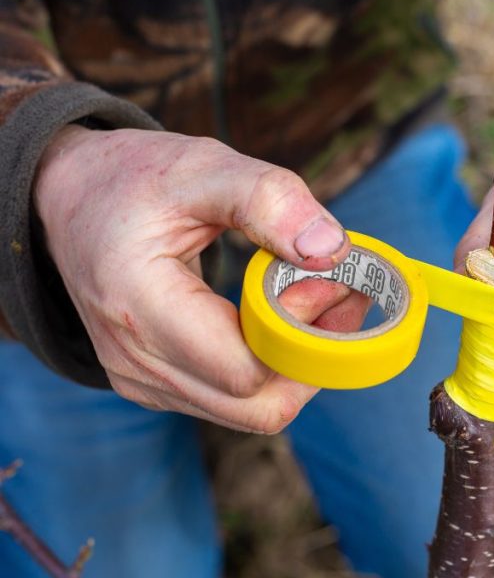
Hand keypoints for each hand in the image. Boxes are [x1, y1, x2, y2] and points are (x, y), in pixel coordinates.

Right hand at [34, 126, 369, 431]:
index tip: (329, 277)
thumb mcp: (202, 167)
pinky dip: (273, 367)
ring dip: (299, 362)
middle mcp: (134, 359)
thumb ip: (268, 199)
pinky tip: (286, 314)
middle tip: (339, 291)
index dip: (301, 333)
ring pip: (252, 411)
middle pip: (258, 407)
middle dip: (314, 355)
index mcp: (138, 304)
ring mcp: (142, 381)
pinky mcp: (156, 385)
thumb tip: (332, 251)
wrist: (70, 197)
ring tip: (319, 294)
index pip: (245, 370)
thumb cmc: (134, 179)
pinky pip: (234, 401)